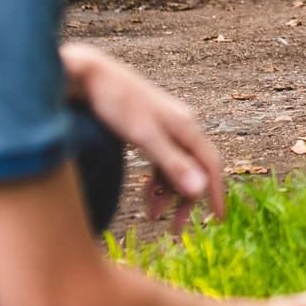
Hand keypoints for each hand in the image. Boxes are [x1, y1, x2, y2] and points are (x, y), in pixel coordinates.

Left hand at [62, 45, 225, 232]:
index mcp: (185, 126)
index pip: (210, 164)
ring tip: (151, 215)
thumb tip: (201, 190)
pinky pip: (161, 160)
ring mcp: (164, 126)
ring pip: (175, 167)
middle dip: (185, 200)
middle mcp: (181, 125)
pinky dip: (156, 180)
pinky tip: (146, 194)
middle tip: (173, 230)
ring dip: (167, 193)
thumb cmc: (115, 102)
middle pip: (193, 169)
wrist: (87, 75)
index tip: (218, 220)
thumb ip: (172, 163)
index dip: (216, 192)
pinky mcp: (148, 128)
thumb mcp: (143, 136)